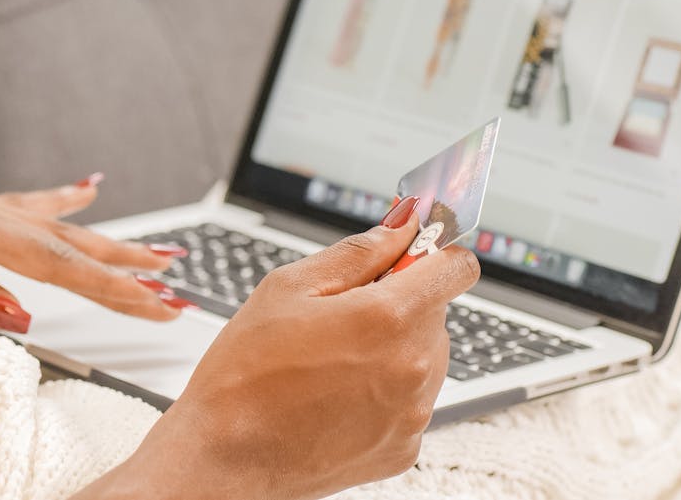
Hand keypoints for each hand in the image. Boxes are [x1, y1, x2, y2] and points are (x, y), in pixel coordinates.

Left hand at [0, 160, 188, 329]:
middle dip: (129, 267)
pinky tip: (90, 185)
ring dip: (110, 239)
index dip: (116, 290)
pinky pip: (28, 203)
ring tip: (159, 249)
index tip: (162, 306)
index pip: (60, 266)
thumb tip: (25, 312)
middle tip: (181, 283)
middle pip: (72, 243)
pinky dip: (64, 198)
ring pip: (59, 225)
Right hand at [78, 197, 480, 499]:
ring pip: (426, 356)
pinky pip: (411, 400)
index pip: (457, 267)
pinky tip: (338, 395)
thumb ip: (359, 250)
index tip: (413, 254)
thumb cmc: (244, 373)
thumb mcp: (289, 287)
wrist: (223, 457)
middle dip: (400, 302)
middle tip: (343, 316)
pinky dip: (385, 391)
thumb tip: (403, 222)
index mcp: (389, 318)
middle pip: (436, 311)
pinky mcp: (404, 447)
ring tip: (333, 361)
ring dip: (395, 347)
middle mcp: (413, 367)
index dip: (434, 253)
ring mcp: (412, 413)